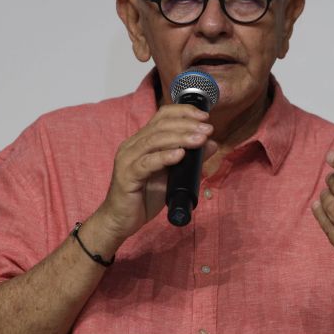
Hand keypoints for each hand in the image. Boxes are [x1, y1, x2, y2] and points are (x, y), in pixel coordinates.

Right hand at [95, 104, 217, 242]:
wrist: (121, 221)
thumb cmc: (145, 197)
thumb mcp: (173, 175)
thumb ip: (190, 159)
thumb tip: (212, 144)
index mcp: (142, 141)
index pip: (162, 116)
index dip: (183, 112)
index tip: (204, 117)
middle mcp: (132, 145)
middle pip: (160, 126)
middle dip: (187, 125)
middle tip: (207, 130)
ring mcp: (127, 159)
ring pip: (154, 141)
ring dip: (180, 138)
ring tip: (199, 140)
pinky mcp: (126, 176)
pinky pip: (146, 163)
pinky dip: (164, 157)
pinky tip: (180, 155)